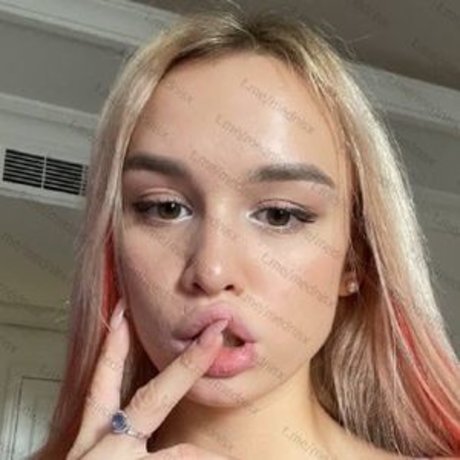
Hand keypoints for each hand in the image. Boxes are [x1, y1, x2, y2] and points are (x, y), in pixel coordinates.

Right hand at [67, 298, 235, 458]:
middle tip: (213, 337)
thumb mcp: (94, 455)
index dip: (115, 344)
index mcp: (93, 440)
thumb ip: (120, 436)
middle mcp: (105, 449)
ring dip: (204, 457)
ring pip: (178, 454)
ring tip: (227, 445)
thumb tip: (164, 437)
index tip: (124, 312)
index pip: (104, 381)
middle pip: (151, 400)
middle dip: (185, 367)